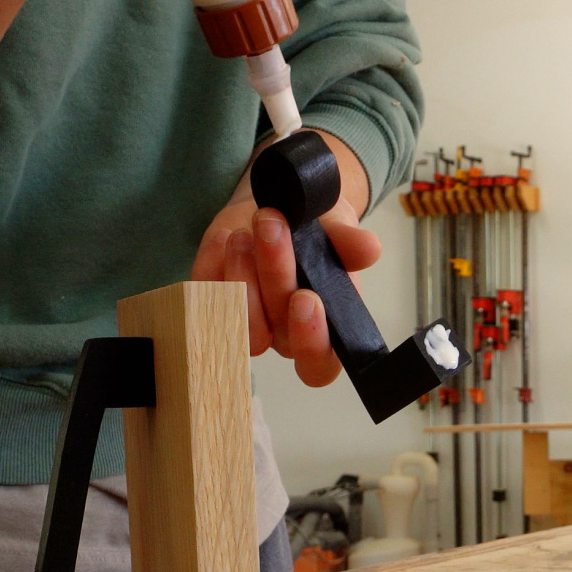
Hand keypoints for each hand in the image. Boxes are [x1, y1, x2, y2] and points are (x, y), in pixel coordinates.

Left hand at [191, 193, 380, 385]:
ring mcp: (244, 320)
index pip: (318, 364)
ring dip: (239, 274)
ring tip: (246, 232)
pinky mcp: (211, 300)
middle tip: (272, 225)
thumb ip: (349, 244)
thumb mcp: (338, 229)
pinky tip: (225, 235)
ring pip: (235, 320)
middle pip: (272, 331)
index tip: (307, 298)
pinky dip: (212, 262)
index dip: (311, 343)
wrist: (281, 207)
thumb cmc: (316, 230)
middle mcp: (282, 334)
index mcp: (321, 331)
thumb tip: (369, 249)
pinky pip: (203, 294)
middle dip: (273, 274)